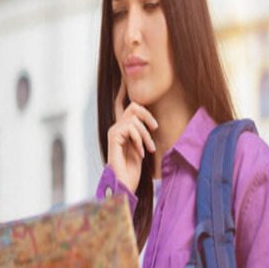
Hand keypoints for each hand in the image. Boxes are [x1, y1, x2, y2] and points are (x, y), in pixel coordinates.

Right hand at [107, 79, 157, 193]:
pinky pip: (130, 128)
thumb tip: (151, 124)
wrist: (124, 185)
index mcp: (123, 130)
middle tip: (155, 128)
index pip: (123, 106)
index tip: (125, 82)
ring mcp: (113, 132)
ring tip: (149, 149)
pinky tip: (141, 153)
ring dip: (145, 134)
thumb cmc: (133, 172)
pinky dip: (139, 140)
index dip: (124, 93)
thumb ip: (142, 135)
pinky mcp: (113, 137)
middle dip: (147, 115)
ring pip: (134, 119)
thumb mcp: (142, 149)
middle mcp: (116, 128)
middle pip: (133, 107)